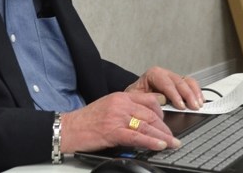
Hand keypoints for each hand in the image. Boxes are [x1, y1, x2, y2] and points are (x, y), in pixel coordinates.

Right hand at [59, 92, 179, 152]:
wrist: (68, 128)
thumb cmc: (86, 121)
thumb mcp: (108, 107)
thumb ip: (126, 109)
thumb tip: (143, 119)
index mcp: (121, 97)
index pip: (149, 100)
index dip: (162, 111)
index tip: (167, 121)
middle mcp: (121, 104)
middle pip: (151, 114)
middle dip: (165, 127)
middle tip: (173, 136)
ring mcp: (117, 117)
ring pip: (147, 125)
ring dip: (163, 136)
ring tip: (173, 143)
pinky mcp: (113, 131)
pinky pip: (137, 136)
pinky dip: (151, 141)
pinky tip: (161, 145)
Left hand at [125, 66, 203, 110]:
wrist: (134, 98)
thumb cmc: (135, 97)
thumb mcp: (136, 98)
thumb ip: (149, 98)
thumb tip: (163, 100)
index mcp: (153, 74)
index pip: (166, 83)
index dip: (175, 95)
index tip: (181, 106)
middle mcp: (165, 74)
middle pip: (179, 81)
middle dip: (188, 95)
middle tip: (193, 107)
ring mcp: (173, 78)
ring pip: (188, 81)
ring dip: (195, 93)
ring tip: (198, 104)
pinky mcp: (179, 84)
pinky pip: (191, 84)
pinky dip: (197, 92)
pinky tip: (200, 100)